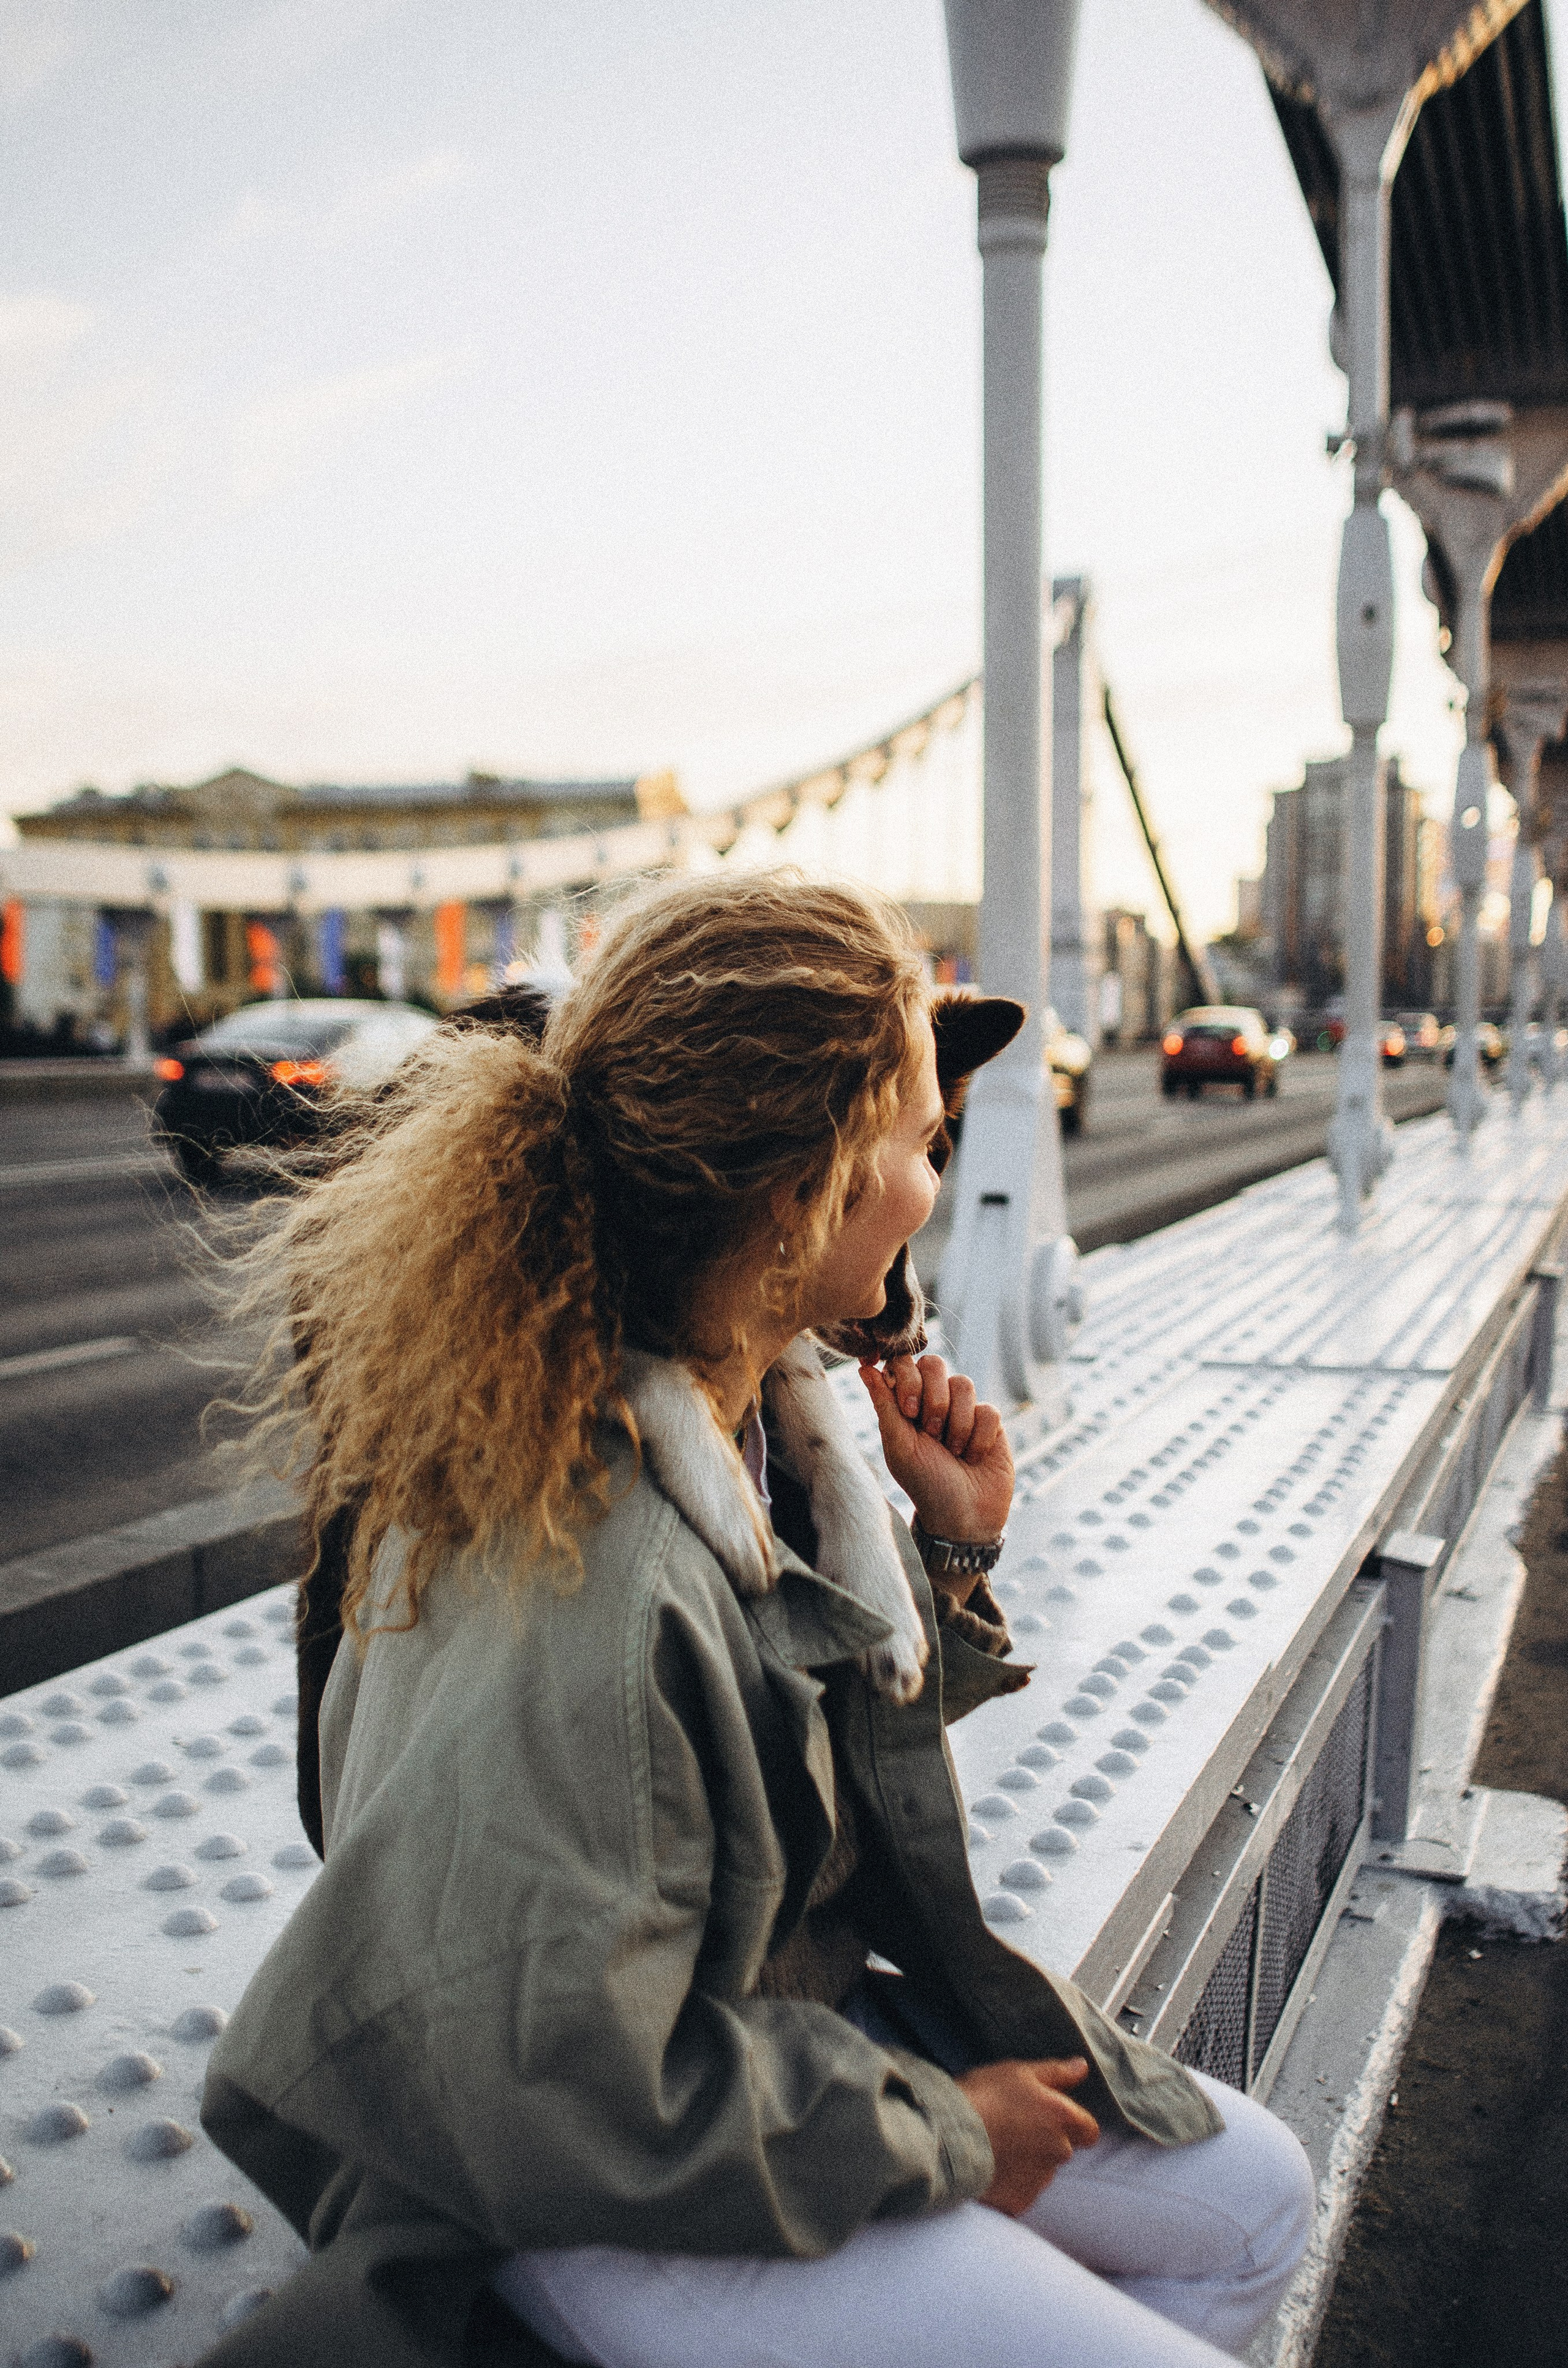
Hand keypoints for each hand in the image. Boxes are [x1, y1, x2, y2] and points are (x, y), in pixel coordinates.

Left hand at [859, 1354, 1013, 1546]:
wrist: (963, 1515)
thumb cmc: (924, 1483)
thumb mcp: (898, 1446)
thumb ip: (883, 1404)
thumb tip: (864, 1367)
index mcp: (906, 1403)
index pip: (903, 1363)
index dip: (908, 1378)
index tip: (909, 1411)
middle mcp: (934, 1400)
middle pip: (935, 1363)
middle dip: (934, 1400)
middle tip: (931, 1433)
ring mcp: (964, 1409)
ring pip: (964, 1383)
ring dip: (957, 1424)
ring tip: (953, 1451)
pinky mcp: (990, 1422)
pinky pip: (988, 1409)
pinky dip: (978, 1437)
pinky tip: (973, 1457)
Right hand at [956, 2057, 1098, 2215]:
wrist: (950, 2136)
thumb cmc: (984, 2096)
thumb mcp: (1019, 2072)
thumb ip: (1056, 2073)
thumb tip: (1082, 2068)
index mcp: (1063, 2118)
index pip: (1089, 2130)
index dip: (1074, 2124)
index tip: (1051, 2117)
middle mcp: (1059, 2152)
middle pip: (1063, 2149)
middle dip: (1044, 2140)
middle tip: (1012, 2125)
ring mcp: (1039, 2180)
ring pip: (1041, 2171)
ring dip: (1027, 2161)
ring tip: (997, 2144)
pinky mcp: (1019, 2201)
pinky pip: (1020, 2191)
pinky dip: (1010, 2181)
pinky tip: (990, 2164)